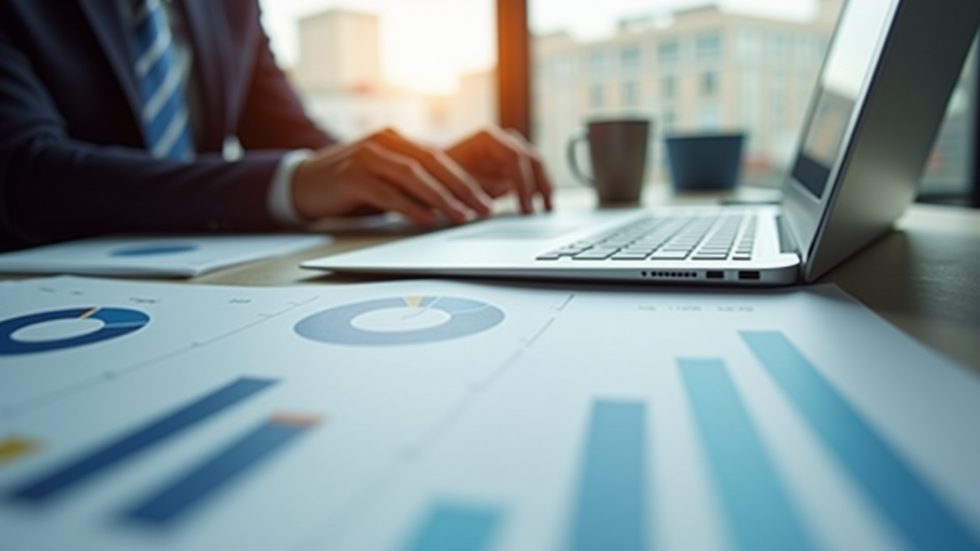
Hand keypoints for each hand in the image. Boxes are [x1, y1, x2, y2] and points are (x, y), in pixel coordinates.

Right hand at [291, 126, 551, 225]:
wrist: (302, 181)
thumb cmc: (348, 183)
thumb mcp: (383, 176)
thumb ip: (413, 183)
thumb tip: (453, 203)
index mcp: (396, 139)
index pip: (439, 158)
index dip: (465, 179)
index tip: (487, 200)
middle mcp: (383, 142)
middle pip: (432, 162)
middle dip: (462, 187)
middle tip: (482, 209)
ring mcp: (366, 157)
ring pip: (412, 176)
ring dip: (440, 197)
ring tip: (460, 216)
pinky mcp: (351, 176)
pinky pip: (387, 192)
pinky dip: (409, 206)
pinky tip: (426, 219)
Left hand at [446, 126, 552, 213]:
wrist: (432, 179)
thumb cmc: (439, 180)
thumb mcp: (456, 185)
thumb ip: (481, 188)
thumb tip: (504, 193)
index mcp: (487, 138)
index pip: (515, 157)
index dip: (523, 182)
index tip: (525, 205)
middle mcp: (501, 141)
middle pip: (530, 159)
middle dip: (537, 184)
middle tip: (540, 209)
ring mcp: (507, 152)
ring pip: (535, 166)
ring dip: (543, 187)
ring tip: (547, 208)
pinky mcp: (510, 167)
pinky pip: (531, 175)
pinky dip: (537, 190)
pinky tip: (542, 205)